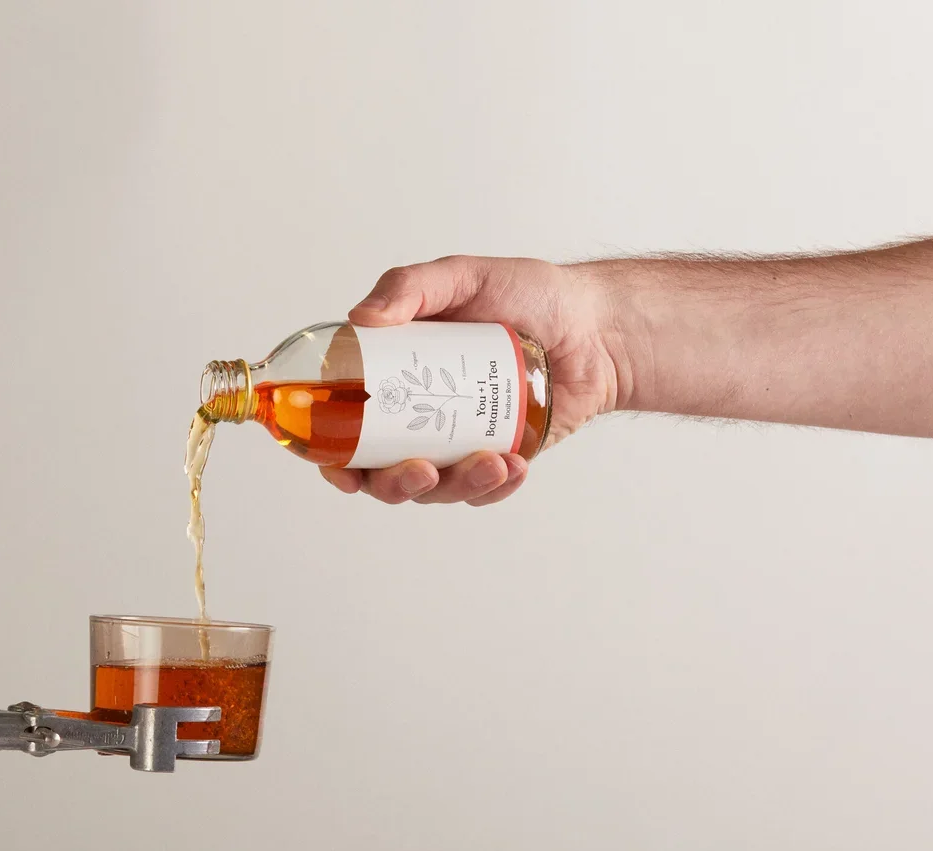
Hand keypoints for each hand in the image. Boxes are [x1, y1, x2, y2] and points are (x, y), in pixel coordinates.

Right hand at [321, 256, 628, 504]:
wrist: (597, 326)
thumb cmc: (530, 295)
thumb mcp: (464, 277)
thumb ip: (409, 288)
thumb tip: (361, 319)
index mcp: (396, 375)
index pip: (348, 425)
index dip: (334, 456)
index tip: (341, 469)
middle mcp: (420, 415)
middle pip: (384, 474)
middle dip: (396, 486)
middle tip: (421, 471)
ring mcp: (459, 442)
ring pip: (437, 490)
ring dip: (457, 487)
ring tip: (492, 462)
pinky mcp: (501, 459)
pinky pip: (486, 491)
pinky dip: (497, 487)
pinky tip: (514, 466)